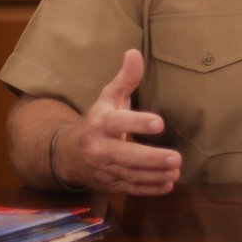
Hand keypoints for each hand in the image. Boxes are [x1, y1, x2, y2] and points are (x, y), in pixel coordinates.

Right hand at [55, 49, 181, 194]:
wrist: (65, 154)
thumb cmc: (97, 121)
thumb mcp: (108, 98)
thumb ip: (125, 79)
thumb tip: (134, 52)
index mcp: (100, 123)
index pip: (118, 123)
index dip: (138, 123)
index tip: (160, 124)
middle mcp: (98, 148)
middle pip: (125, 155)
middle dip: (151, 159)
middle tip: (176, 158)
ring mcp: (102, 169)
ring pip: (129, 174)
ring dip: (154, 175)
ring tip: (176, 171)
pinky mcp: (108, 184)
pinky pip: (129, 188)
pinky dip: (148, 189)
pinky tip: (167, 185)